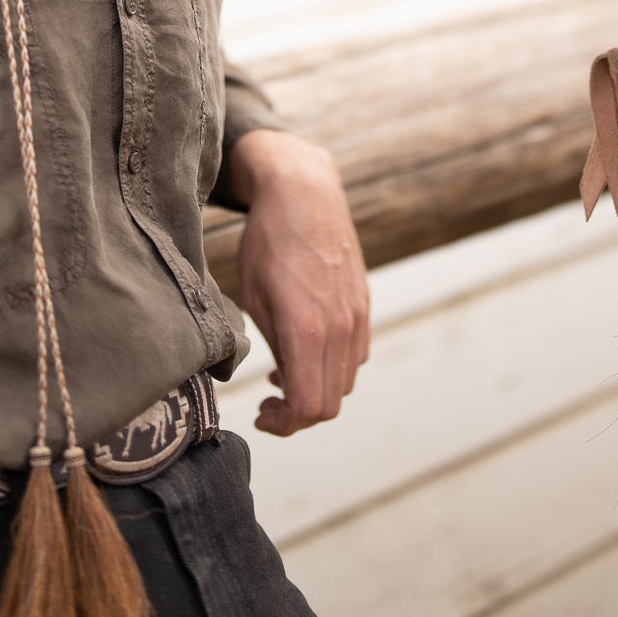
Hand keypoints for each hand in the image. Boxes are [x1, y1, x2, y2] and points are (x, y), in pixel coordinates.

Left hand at [226, 129, 369, 436]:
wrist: (304, 193)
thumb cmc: (268, 241)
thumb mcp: (254, 296)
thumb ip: (273, 347)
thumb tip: (282, 383)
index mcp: (307, 330)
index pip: (308, 408)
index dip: (283, 424)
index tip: (261, 413)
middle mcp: (340, 328)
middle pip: (330, 403)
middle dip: (298, 413)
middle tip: (269, 401)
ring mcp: (357, 316)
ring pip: (346, 381)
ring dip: (317, 389)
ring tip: (284, 373)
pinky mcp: (363, 303)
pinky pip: (356, 353)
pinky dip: (334, 366)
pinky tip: (309, 348)